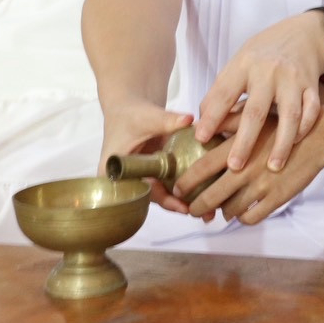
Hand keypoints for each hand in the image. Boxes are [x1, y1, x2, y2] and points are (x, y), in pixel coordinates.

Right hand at [99, 99, 197, 213]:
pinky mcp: (153, 173)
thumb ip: (167, 120)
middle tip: (205, 214)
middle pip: (154, 198)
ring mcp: (141, 178)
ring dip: (185, 201)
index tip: (184, 208)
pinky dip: (186, 187)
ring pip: (163, 194)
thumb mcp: (148, 117)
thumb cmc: (131, 113)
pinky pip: (169, 183)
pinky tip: (208, 192)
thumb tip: (189, 120)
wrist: (128, 108)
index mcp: (113, 173)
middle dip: (179, 206)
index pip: (141, 192)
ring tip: (210, 211)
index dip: (164, 200)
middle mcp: (125, 182)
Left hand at [181, 112, 323, 223]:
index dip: (186, 182)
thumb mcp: (256, 118)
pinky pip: (252, 217)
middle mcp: (246, 169)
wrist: (319, 137)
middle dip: (198, 206)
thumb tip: (204, 125)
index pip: (202, 168)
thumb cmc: (285, 125)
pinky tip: (243, 212)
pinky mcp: (277, 199)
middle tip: (193, 209)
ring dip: (223, 212)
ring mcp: (262, 186)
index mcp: (237, 148)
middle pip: (211, 196)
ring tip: (221, 209)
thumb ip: (229, 122)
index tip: (178, 190)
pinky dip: (244, 218)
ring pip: (231, 210)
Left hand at [193, 9, 323, 172]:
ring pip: (289, 115)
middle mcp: (269, 72)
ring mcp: (293, 79)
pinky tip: (295, 144)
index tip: (201, 139)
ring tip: (273, 168)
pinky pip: (311, 111)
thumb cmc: (262, 56)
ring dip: (281, 143)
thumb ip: (221, 93)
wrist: (302, 34)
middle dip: (244, 141)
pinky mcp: (312, 86)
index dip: (212, 117)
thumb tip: (202, 126)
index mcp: (245, 65)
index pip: (224, 93)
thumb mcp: (238, 65)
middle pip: (256, 110)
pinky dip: (304, 128)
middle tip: (234, 167)